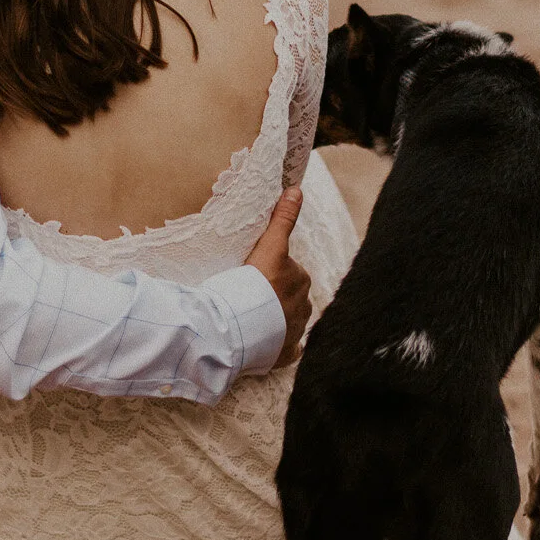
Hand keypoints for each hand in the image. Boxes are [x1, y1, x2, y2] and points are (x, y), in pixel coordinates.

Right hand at [244, 186, 311, 367]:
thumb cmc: (249, 283)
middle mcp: (303, 304)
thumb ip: (283, 219)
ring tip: (250, 317)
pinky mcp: (287, 350)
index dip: (269, 272)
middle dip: (273, 295)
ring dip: (275, 318)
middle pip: (288, 295)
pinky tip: (267, 342)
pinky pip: (289, 347)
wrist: (235, 325)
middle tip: (248, 295)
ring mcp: (295, 329)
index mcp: (300, 279)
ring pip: (288, 319)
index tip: (253, 278)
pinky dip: (281, 344)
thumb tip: (296, 188)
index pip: (288, 271)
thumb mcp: (268, 246)